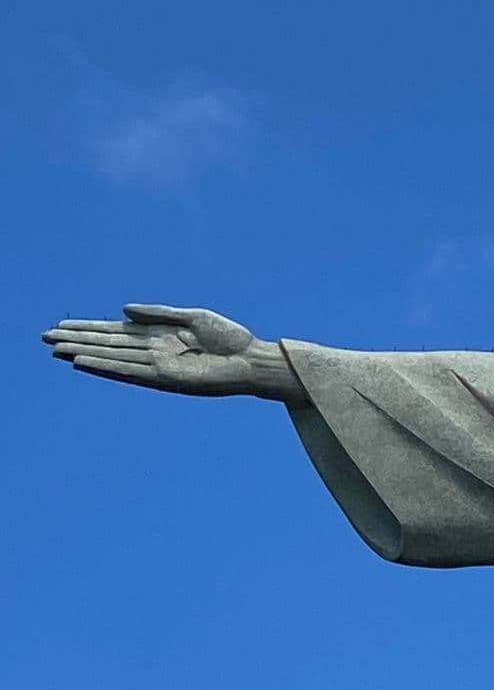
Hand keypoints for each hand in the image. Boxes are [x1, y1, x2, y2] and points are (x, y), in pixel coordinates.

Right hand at [42, 304, 301, 402]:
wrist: (253, 360)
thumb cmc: (231, 339)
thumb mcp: (193, 317)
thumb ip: (158, 312)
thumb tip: (123, 310)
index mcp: (159, 335)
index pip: (116, 331)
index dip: (89, 328)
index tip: (62, 326)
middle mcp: (154, 351)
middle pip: (108, 343)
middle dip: (77, 339)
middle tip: (44, 337)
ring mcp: (158, 365)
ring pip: (112, 357)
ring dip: (84, 353)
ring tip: (56, 349)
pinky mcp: (166, 378)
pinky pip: (130, 371)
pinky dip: (107, 367)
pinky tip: (85, 362)